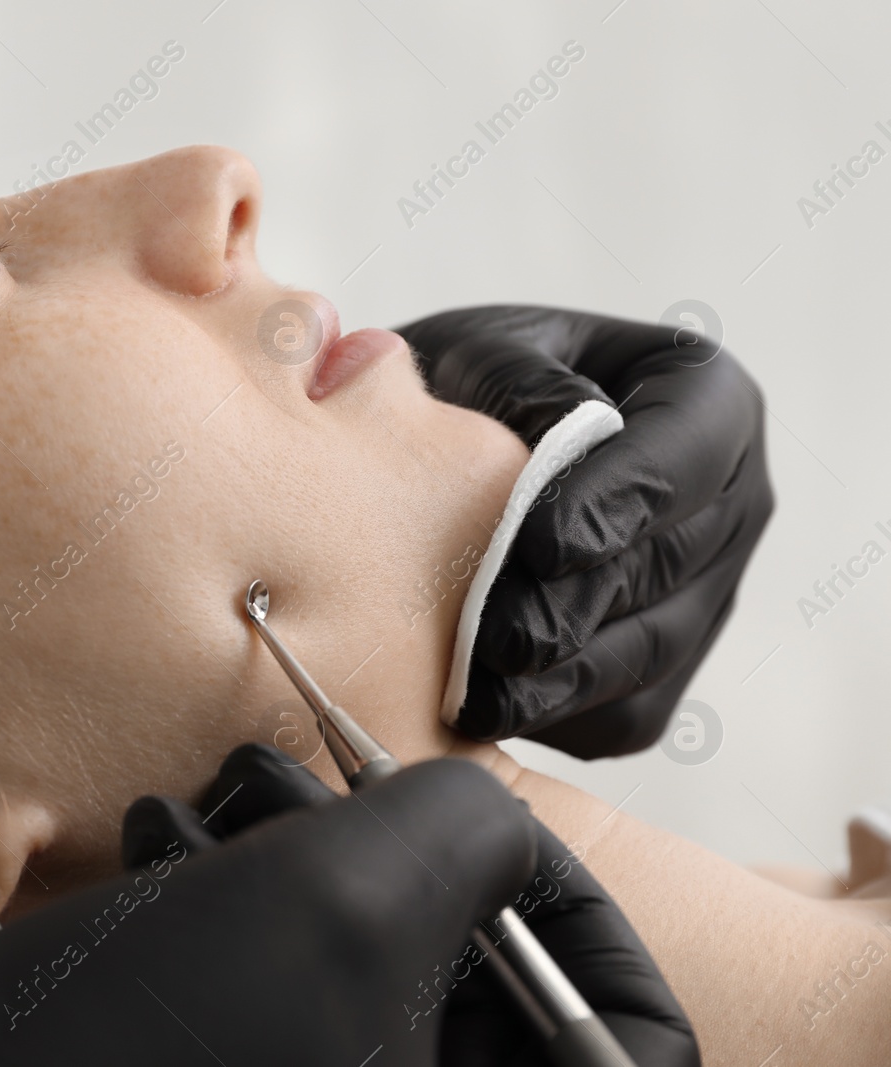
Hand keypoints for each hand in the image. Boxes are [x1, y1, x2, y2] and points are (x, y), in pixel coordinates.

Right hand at [126, 744, 700, 1066]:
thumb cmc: (132, 1048)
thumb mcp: (342, 904)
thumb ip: (464, 828)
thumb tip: (480, 815)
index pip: (631, 1047)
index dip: (586, 929)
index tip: (495, 843)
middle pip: (485, 986)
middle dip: (403, 861)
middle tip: (313, 807)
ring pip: (375, 957)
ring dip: (300, 856)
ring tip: (209, 824)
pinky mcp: (235, 1054)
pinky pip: (289, 964)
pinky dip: (242, 889)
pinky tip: (168, 856)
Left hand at [396, 305, 772, 755]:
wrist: (439, 448)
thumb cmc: (467, 383)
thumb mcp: (481, 351)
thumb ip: (520, 380)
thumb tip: (573, 425)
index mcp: (706, 399)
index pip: (680, 459)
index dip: (615, 508)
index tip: (540, 547)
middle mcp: (729, 499)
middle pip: (665, 569)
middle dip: (572, 610)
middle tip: (488, 640)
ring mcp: (707, 588)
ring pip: (650, 652)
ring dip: (562, 681)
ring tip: (477, 693)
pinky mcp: (667, 663)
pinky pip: (630, 712)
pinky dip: (561, 719)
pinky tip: (487, 711)